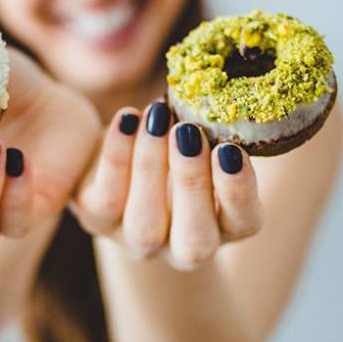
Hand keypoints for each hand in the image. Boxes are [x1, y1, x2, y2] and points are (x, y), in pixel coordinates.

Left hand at [71, 102, 263, 269]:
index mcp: (223, 226)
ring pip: (145, 225)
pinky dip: (117, 155)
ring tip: (157, 117)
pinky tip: (127, 119)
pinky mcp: (97, 220)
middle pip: (194, 242)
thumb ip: (214, 132)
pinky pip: (106, 198)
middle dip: (192, 183)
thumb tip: (217, 95)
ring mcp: (137, 240)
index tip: (231, 150)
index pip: (244, 222)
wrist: (114, 157)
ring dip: (152, 166)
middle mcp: (181, 246)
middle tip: (188, 133)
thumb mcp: (200, 139)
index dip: (239, 191)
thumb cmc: (174, 142)